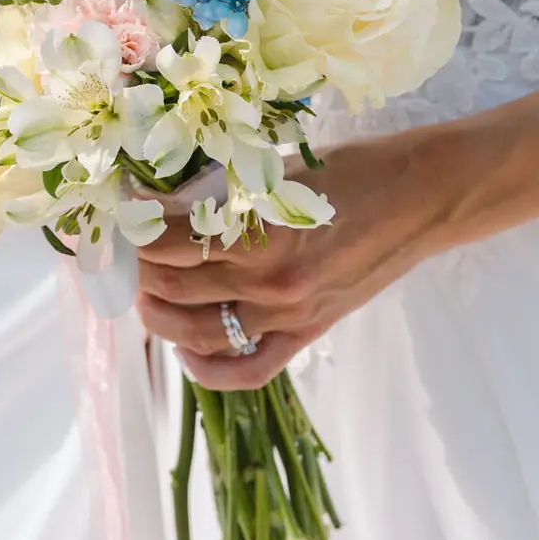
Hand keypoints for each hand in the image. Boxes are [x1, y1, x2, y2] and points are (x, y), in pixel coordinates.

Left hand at [136, 126, 469, 390]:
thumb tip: (160, 203)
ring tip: (142, 287)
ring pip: (194, 333)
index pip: (168, 240)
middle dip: (135, 265)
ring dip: (156, 312)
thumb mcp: (277, 170)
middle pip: (171, 286)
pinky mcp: (308, 335)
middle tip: (122, 244)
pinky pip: (246, 370)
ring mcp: (289, 317)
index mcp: (261, 232)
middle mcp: (270, 284)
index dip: (133, 225)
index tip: (118, 209)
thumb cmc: (351, 169)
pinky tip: (183, 346)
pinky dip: (205, 368)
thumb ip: (222, 194)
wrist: (420, 199)